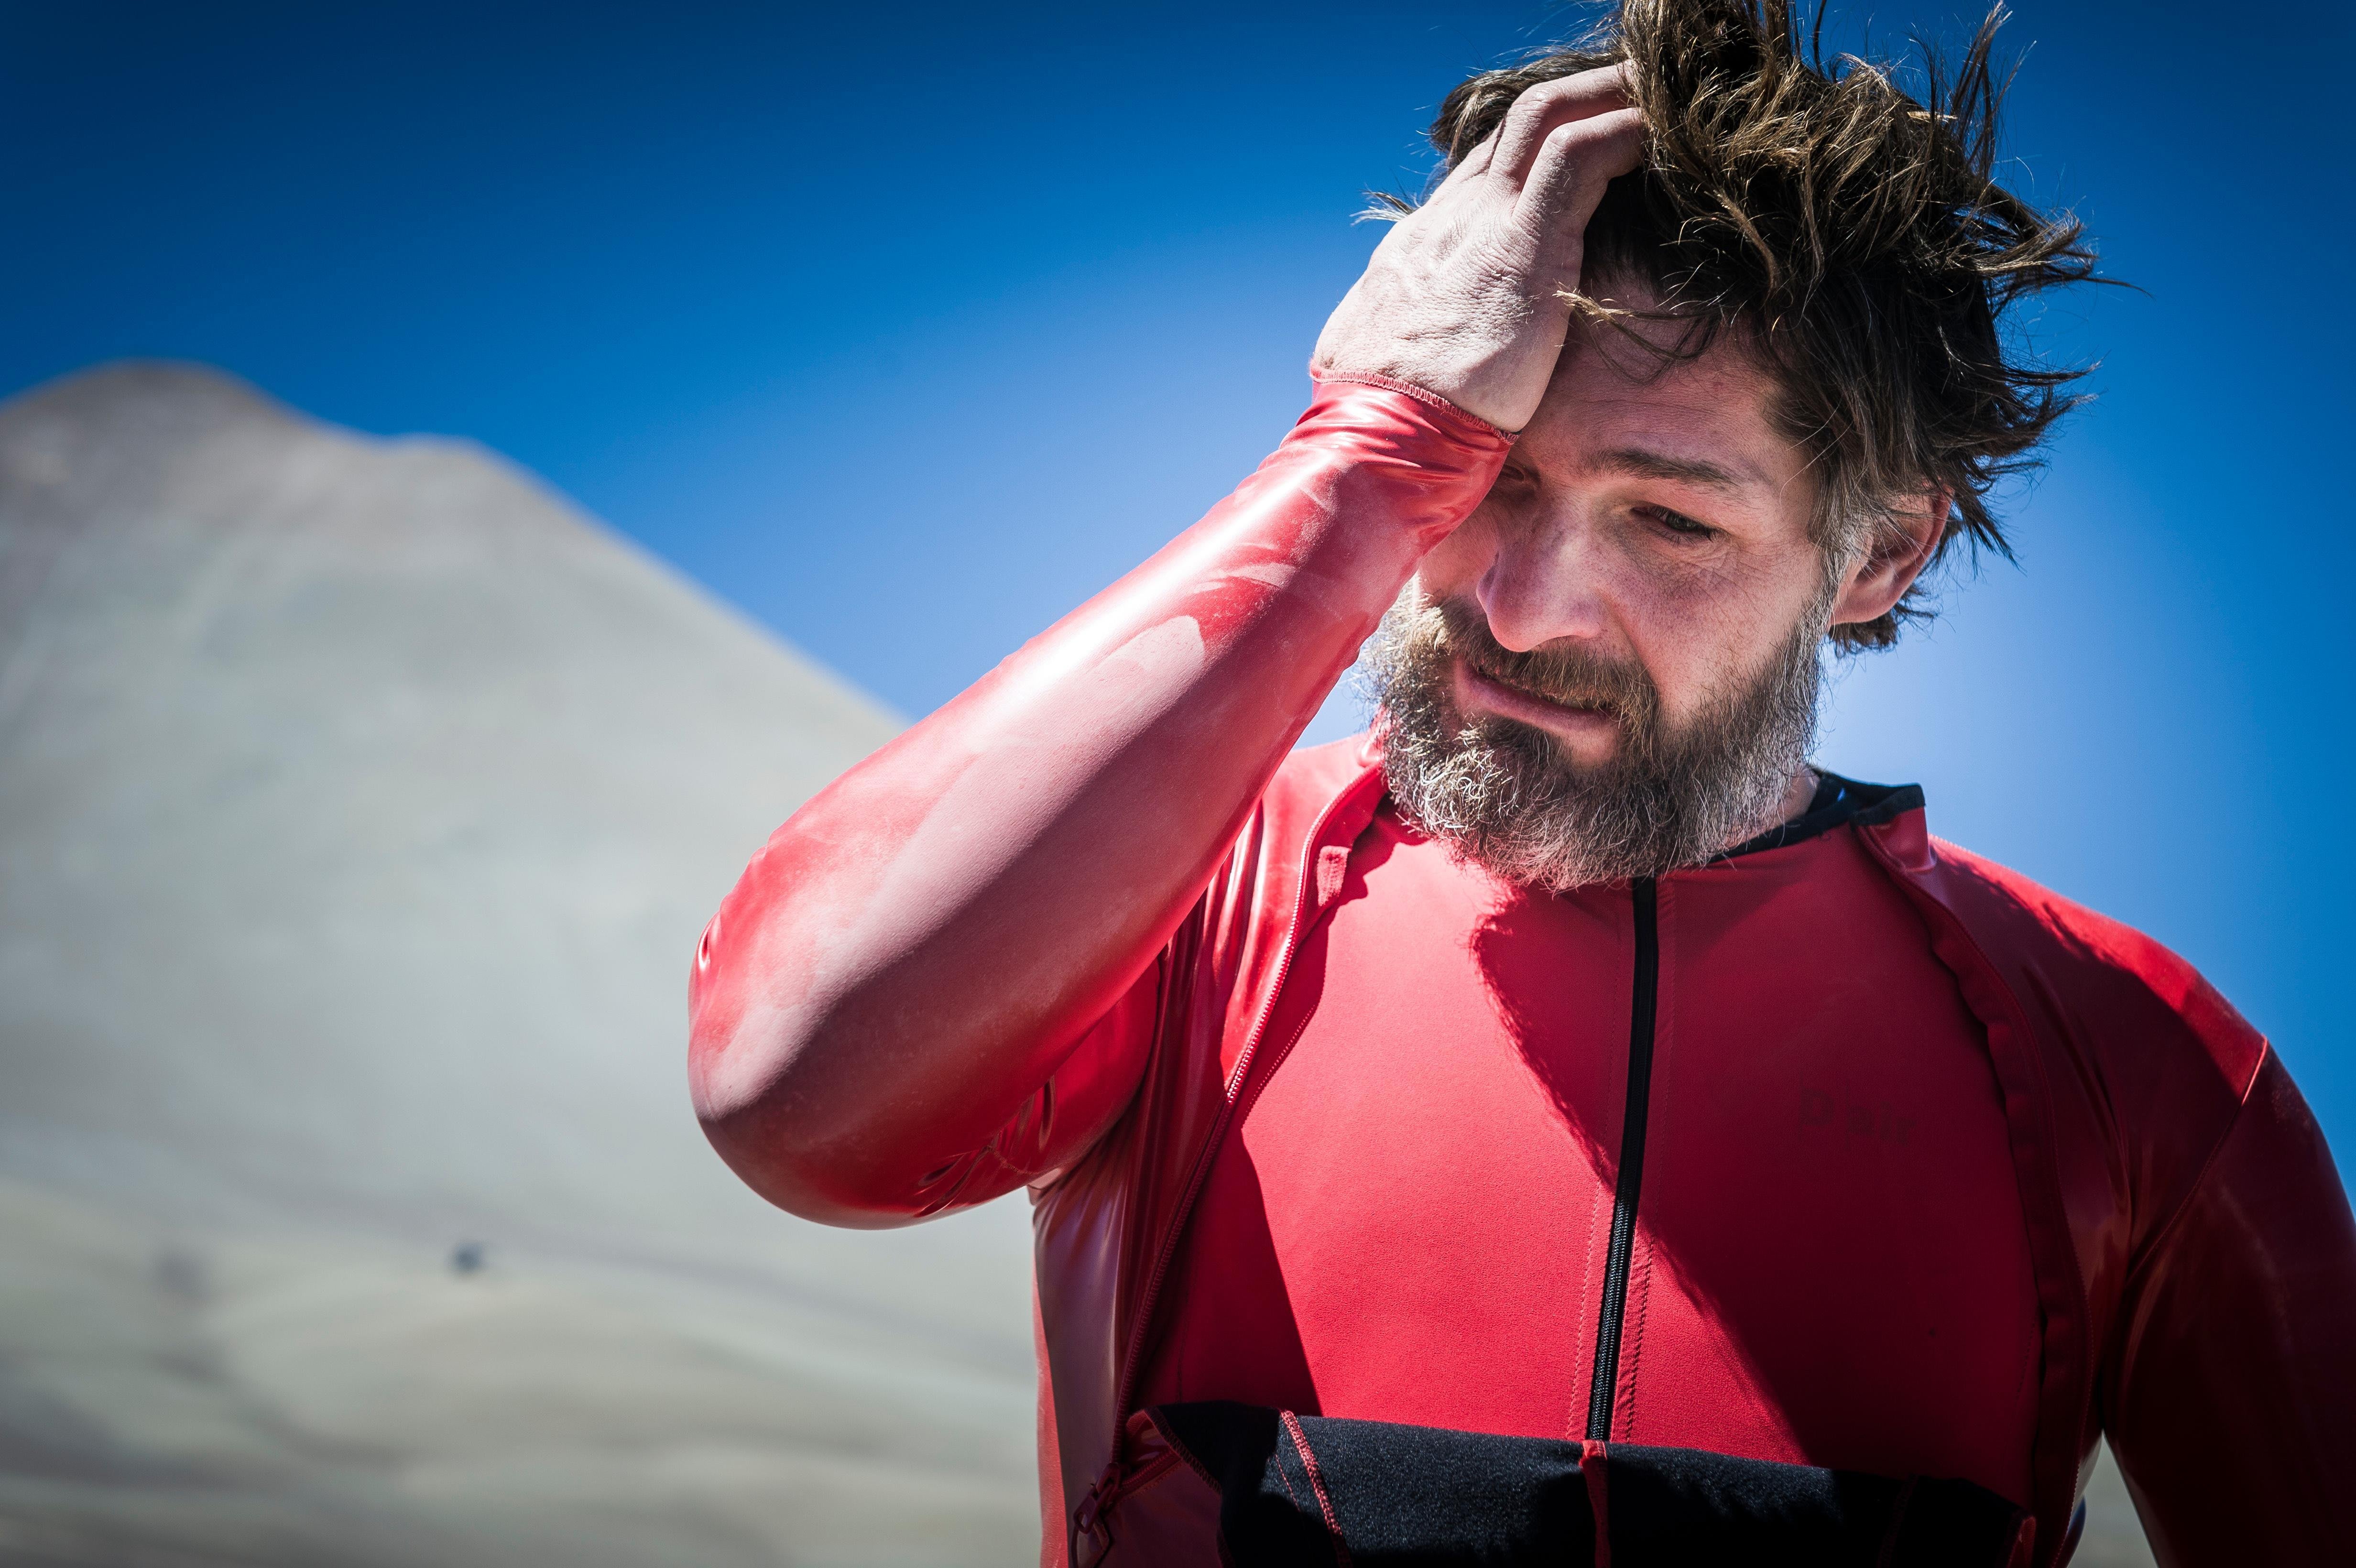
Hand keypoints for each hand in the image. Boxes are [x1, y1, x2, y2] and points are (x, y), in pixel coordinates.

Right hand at [1311, 67, 1643, 434]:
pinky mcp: (1522, 243)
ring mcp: (1481, 223)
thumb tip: (1413, 365)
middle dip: (1571, 99)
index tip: (1570, 147)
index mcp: (1417, 251)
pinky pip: (1578, 153)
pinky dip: (1622, 131)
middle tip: (1625, 92)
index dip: (1526, 153)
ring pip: (1542, 118)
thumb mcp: (1387, 368)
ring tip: (1650, 90)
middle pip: (1510, 129)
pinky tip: (1657, 132)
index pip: (1475, 174)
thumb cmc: (1389, 428)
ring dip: (1603, 96)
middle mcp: (1446, 221)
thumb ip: (1411, 344)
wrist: (1381, 438)